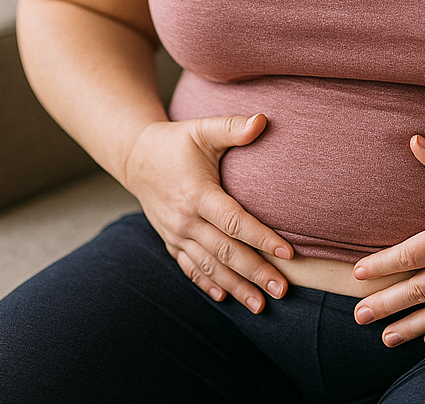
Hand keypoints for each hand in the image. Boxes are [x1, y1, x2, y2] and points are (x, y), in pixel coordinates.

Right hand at [123, 113, 293, 312]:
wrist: (137, 157)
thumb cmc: (178, 141)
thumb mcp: (203, 129)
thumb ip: (233, 127)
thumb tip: (263, 120)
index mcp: (198, 193)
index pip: (234, 221)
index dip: (261, 237)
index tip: (287, 252)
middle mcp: (185, 219)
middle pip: (225, 252)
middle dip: (255, 272)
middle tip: (283, 289)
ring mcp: (176, 234)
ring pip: (210, 267)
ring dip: (236, 287)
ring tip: (261, 305)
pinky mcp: (171, 241)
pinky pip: (190, 268)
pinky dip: (207, 284)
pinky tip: (225, 298)